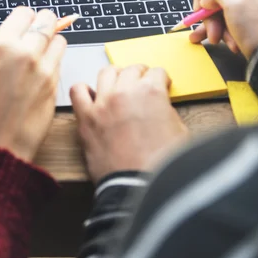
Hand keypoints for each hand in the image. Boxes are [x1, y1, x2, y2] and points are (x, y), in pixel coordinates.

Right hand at [0, 7, 66, 161]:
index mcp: (1, 47)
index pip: (24, 13)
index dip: (23, 18)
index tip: (21, 25)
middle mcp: (26, 53)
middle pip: (47, 20)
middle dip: (42, 23)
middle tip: (35, 32)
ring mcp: (45, 69)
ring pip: (59, 39)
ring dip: (51, 41)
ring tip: (39, 53)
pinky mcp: (56, 84)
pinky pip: (60, 61)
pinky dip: (54, 61)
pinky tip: (40, 72)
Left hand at [70, 65, 187, 182]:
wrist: (139, 188)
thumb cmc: (161, 165)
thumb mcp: (180, 131)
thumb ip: (167, 111)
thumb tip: (160, 107)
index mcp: (151, 92)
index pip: (156, 72)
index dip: (161, 80)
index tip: (160, 85)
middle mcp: (125, 92)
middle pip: (132, 69)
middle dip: (140, 75)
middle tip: (142, 84)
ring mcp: (103, 103)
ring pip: (106, 73)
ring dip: (115, 76)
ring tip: (118, 85)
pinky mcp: (86, 118)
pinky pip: (77, 91)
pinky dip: (84, 90)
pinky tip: (92, 97)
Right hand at [189, 0, 257, 58]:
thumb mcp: (235, 0)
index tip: (199, 9)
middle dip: (210, 13)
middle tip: (212, 31)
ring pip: (219, 6)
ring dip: (215, 24)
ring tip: (218, 39)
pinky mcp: (251, 15)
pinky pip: (228, 17)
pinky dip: (222, 29)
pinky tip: (220, 40)